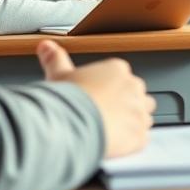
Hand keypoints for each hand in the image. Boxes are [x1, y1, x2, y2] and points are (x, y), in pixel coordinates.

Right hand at [38, 40, 155, 157]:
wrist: (71, 125)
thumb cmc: (66, 100)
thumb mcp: (58, 75)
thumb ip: (56, 59)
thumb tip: (45, 45)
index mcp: (117, 70)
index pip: (122, 78)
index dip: (111, 91)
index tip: (98, 99)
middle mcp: (134, 88)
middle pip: (137, 96)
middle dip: (126, 105)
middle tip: (104, 116)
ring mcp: (139, 111)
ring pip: (144, 116)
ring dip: (132, 123)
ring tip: (111, 131)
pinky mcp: (140, 134)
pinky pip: (142, 138)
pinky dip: (131, 143)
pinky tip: (115, 144)